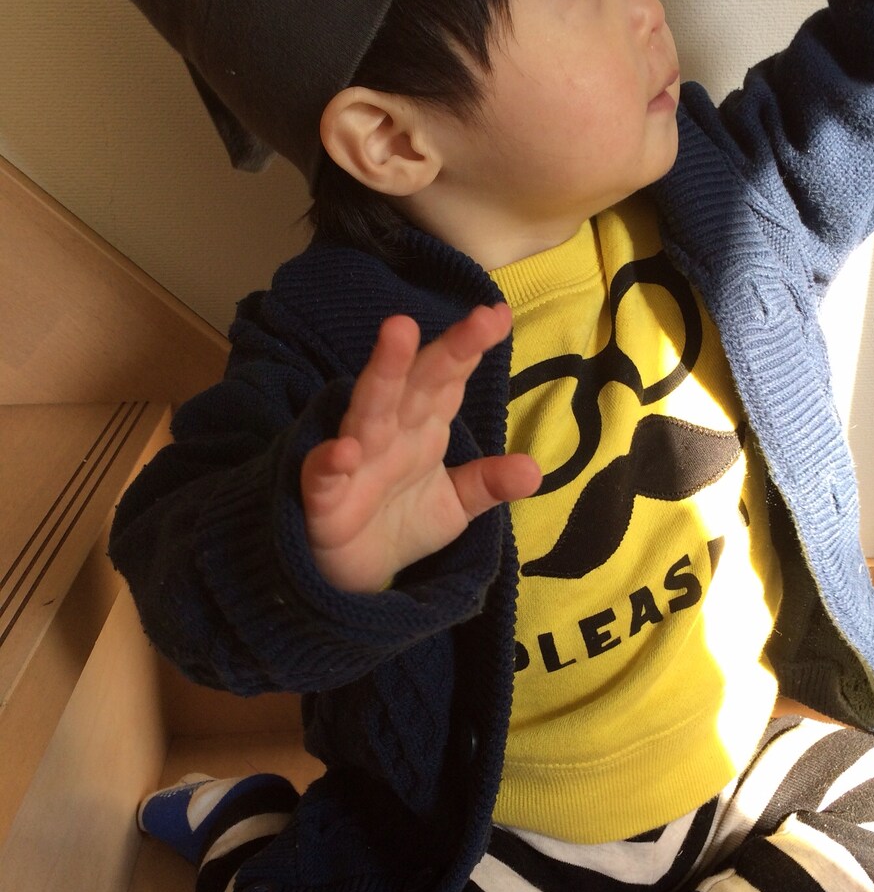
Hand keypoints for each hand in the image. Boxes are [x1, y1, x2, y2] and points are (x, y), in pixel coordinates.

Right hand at [301, 303, 540, 592]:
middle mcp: (391, 432)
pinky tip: (346, 451)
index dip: (471, 347)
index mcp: (423, 427)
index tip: (499, 316)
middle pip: (418, 382)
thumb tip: (533, 471)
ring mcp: (355, 459)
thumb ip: (487, 484)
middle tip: (479, 318)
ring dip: (383, 371)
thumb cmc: (401, 524)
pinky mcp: (323, 496)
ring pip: (369, 409)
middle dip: (446, 349)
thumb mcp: (455, 506)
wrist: (354, 576)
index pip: (449, 379)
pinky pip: (323, 473)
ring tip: (399, 332)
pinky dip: (331, 461)